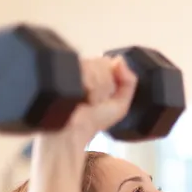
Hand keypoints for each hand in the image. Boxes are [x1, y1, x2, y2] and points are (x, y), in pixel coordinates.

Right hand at [32, 56, 136, 174]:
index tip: (103, 96)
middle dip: (104, 85)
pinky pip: (85, 72)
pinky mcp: (62, 71)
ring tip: (87, 100)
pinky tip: (82, 98)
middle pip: (102, 63)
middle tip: (94, 100)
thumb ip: (129, 82)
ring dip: (96, 89)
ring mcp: (70, 69)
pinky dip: (89, 89)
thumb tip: (120, 60)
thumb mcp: (120, 104)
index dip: (109, 80)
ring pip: (94, 68)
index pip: (107, 62)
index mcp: (91, 72)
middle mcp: (79, 68)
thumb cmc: (93, 121)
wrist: (72, 132)